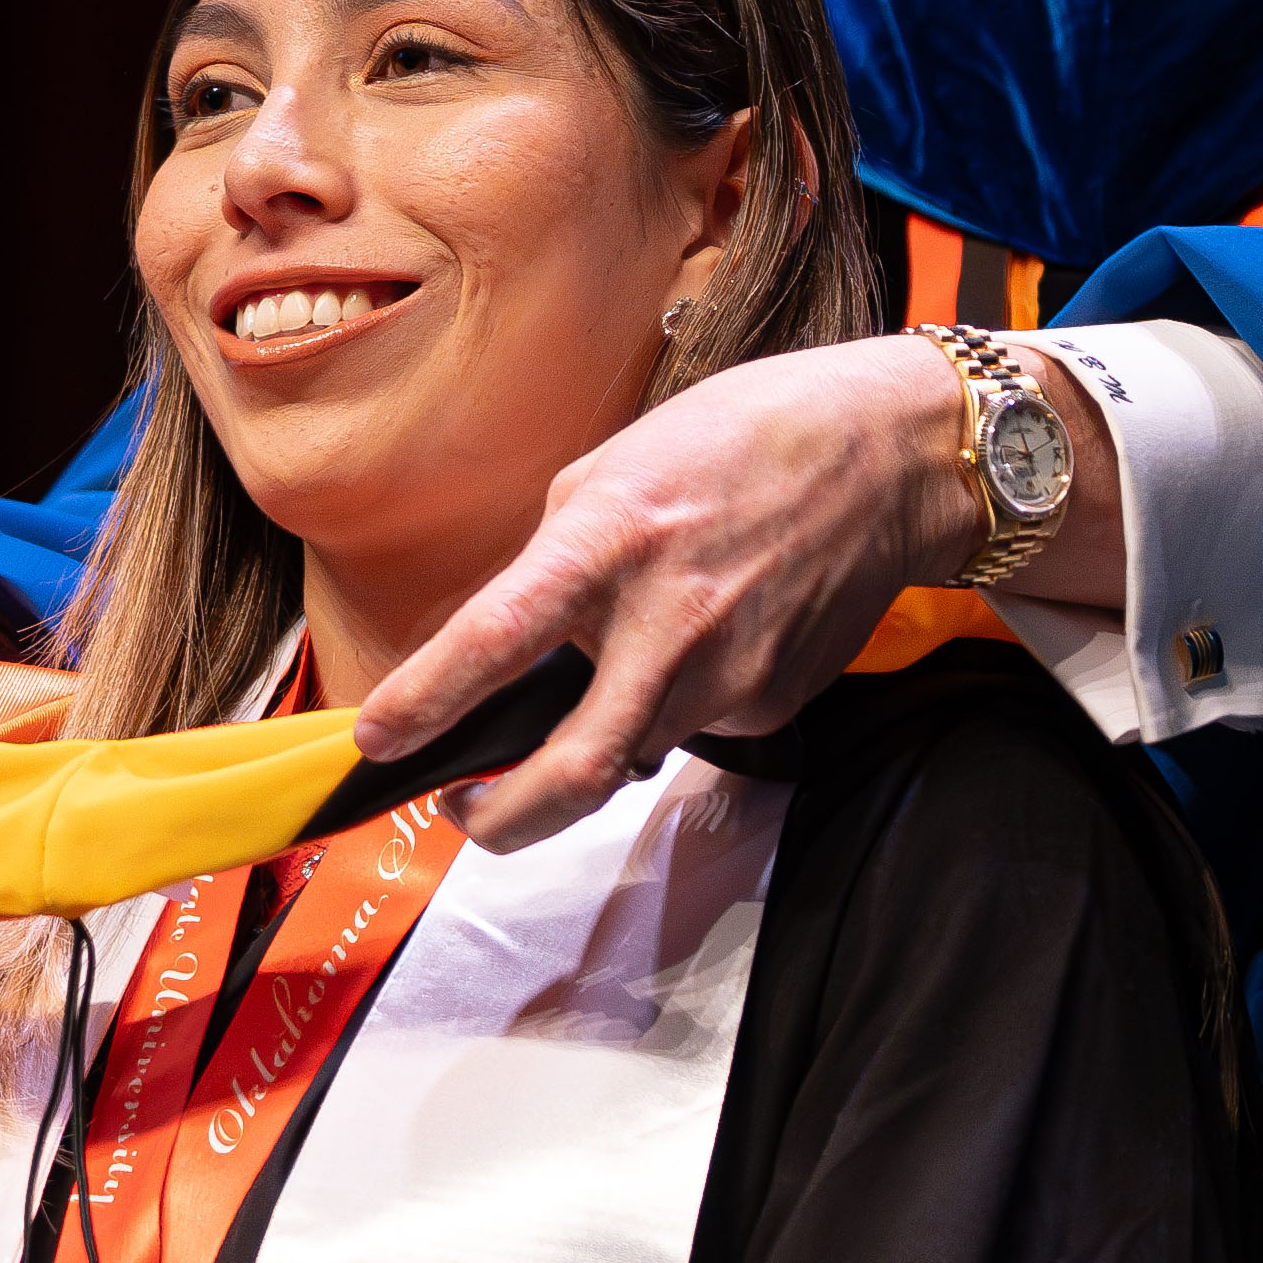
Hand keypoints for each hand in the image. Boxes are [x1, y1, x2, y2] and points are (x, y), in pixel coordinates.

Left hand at [351, 333, 1116, 849]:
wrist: (886, 456)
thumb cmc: (739, 441)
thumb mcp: (614, 469)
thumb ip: (556, 561)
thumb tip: (508, 640)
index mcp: (609, 542)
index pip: (496, 638)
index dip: (426, 700)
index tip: (376, 742)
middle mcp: (668, 623)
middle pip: (572, 770)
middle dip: (503, 820)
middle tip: (469, 813)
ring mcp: (729, 674)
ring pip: (632, 751)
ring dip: (594, 742)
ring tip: (613, 669)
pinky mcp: (773, 703)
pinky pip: (697, 723)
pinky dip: (677, 697)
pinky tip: (711, 632)